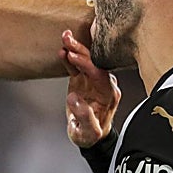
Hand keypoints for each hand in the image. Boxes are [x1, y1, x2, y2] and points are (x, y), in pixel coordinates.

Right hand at [60, 30, 119, 147]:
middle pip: (94, 63)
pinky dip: (69, 58)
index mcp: (109, 95)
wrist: (89, 136)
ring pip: (86, 61)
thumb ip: (84, 116)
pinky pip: (76, 67)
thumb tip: (75, 99)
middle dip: (81, 50)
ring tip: (65, 36)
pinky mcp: (82, 80)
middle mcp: (103, 85)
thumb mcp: (88, 132)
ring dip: (76, 48)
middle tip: (68, 39)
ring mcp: (93, 81)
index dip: (87, 64)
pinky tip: (62, 49)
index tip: (74, 57)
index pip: (100, 74)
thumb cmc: (90, 135)